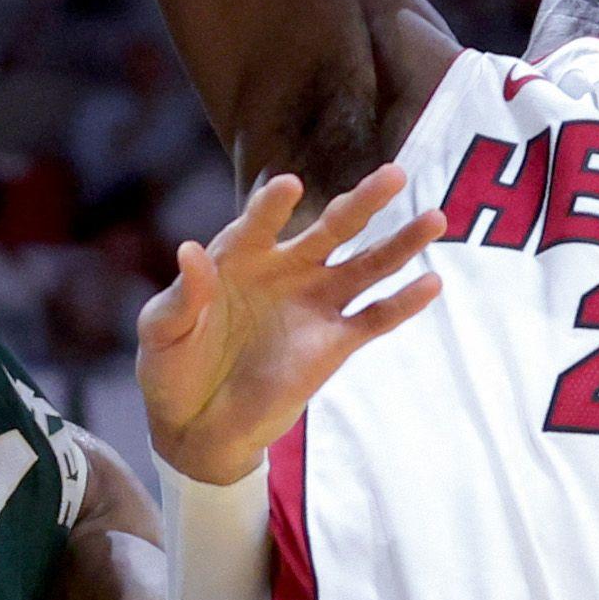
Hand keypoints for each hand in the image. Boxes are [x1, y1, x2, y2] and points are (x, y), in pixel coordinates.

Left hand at [138, 168, 442, 486]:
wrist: (193, 425)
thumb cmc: (171, 366)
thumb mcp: (162, 331)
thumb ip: (182, 295)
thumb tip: (191, 252)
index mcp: (240, 255)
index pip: (261, 221)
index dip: (273, 205)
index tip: (288, 188)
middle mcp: (286, 270)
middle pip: (333, 228)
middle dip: (364, 202)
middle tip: (394, 174)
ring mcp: (314, 305)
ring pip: (366, 266)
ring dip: (400, 244)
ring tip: (436, 219)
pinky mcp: (332, 345)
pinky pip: (373, 319)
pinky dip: (403, 304)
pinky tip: (431, 284)